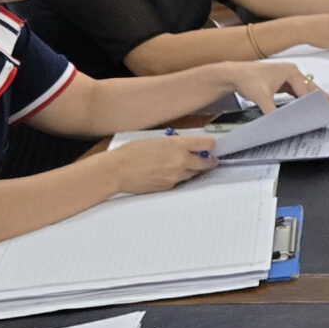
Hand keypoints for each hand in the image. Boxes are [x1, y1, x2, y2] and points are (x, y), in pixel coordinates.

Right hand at [100, 132, 218, 193]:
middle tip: (209, 158)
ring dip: (194, 169)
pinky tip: (172, 173)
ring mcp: (176, 176)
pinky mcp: (168, 187)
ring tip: (189, 165)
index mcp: (178, 145)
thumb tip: (184, 145)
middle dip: (208, 160)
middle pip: (206, 162)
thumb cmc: (131, 152)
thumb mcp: (156, 140)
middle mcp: (181, 161)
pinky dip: (180, 177)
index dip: (211, 144)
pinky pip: (180, 182)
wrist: (117, 171)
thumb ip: (174, 143)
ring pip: (194, 173)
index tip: (211, 145)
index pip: (207, 144)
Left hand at [215, 60, 328, 109]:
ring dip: (315, 99)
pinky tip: (309, 106)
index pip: (307, 90)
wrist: (234, 74)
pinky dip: (304, 99)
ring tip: (328, 107)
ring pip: (306, 90)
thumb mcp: (262, 97)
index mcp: (290, 71)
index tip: (323, 111)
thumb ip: (273, 111)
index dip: (315, 102)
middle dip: (325, 98)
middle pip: (311, 88)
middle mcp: (292, 72)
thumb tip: (280, 123)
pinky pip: (298, 92)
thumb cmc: (248, 79)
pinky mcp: (283, 83)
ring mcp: (288, 77)